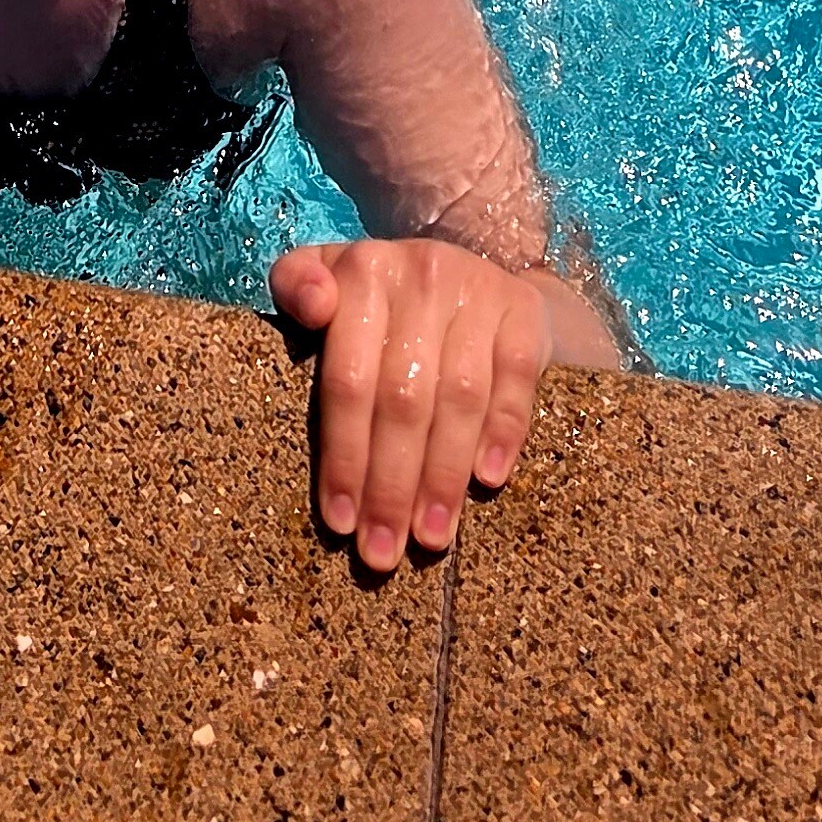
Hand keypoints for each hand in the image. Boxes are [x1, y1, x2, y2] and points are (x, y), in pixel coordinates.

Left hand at [271, 238, 557, 568]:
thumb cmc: (381, 301)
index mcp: (363, 271)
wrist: (467, 269)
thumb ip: (297, 285)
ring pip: (460, 397)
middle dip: (391, 486)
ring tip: (431, 537)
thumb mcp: (329, 278)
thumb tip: (314, 306)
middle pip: (404, 399)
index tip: (340, 521)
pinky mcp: (524, 308)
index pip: (348, 380)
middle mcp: (422, 276)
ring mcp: (478, 290)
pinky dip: (503, 431)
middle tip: (383, 551)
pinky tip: (487, 480)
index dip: (344, 456)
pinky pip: (516, 378)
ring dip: (444, 476)